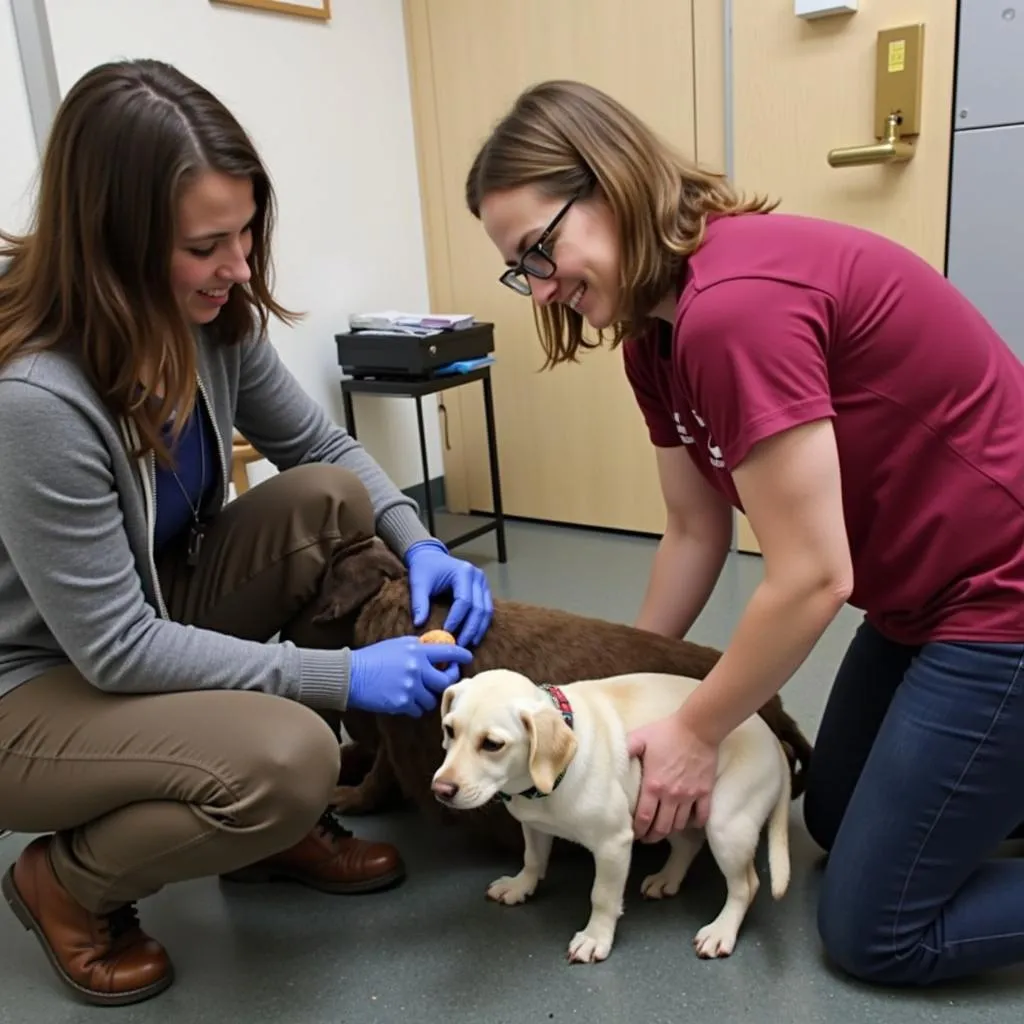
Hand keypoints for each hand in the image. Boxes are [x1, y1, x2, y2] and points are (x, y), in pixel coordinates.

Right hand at [348, 635, 472, 715]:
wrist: (351, 675)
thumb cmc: (373, 657)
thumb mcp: (397, 644)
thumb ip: (418, 647)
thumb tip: (436, 650)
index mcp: (417, 650)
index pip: (448, 651)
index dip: (461, 655)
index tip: (468, 657)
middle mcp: (417, 668)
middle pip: (446, 680)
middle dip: (448, 681)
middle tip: (444, 680)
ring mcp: (410, 687)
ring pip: (432, 699)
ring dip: (428, 697)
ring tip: (420, 692)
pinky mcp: (402, 703)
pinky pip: (419, 710)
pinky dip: (415, 707)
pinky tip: (407, 701)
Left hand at [404, 540, 492, 646]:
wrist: (431, 557)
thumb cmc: (424, 569)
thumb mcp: (419, 583)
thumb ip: (419, 603)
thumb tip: (419, 624)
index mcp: (463, 572)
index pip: (463, 600)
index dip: (456, 619)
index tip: (446, 633)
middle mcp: (477, 576)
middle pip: (479, 607)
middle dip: (470, 629)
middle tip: (460, 645)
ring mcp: (483, 583)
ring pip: (486, 610)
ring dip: (478, 629)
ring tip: (468, 645)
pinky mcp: (484, 590)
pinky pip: (486, 609)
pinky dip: (480, 624)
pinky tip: (473, 637)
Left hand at [627, 713, 718, 843]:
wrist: (698, 727)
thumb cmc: (666, 732)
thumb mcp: (639, 737)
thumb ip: (625, 750)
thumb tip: (612, 759)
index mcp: (653, 785)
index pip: (643, 818)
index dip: (638, 831)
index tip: (634, 835)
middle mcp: (671, 795)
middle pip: (661, 827)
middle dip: (652, 836)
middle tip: (647, 838)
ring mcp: (689, 796)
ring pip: (679, 824)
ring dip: (670, 831)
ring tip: (664, 830)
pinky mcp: (705, 792)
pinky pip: (701, 816)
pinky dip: (694, 823)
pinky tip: (688, 823)